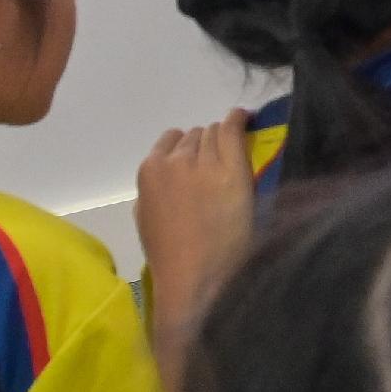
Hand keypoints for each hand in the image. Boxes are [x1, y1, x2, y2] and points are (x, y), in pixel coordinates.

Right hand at [136, 112, 256, 305]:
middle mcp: (177, 159)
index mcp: (150, 171)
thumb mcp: (145, 218)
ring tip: (232, 153)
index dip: (185, 150)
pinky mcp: (234, 168)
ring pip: (215, 133)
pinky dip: (239, 120)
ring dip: (222, 140)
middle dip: (205, 147)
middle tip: (215, 166)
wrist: (197, 273)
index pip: (171, 141)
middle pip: (196, 136)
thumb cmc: (170, 254)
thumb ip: (151, 190)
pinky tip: (245, 118)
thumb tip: (164, 176)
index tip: (195, 161)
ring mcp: (206, 161)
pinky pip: (234, 130)